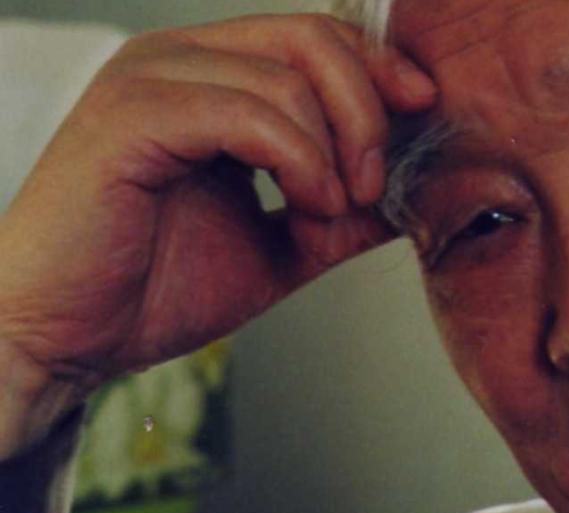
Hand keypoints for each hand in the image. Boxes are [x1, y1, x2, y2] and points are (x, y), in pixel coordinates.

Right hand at [0, 14, 435, 452]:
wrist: (65, 339)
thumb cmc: (154, 288)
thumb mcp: (280, 245)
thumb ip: (343, 213)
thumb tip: (412, 193)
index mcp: (211, 79)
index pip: (315, 37)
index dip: (381, 69)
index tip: (424, 112)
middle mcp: (180, 63)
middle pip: (312, 39)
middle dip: (369, 112)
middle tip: (375, 184)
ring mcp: (151, 82)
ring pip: (288, 76)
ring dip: (336, 150)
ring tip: (331, 212)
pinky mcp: (132, 117)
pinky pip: (248, 112)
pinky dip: (298, 160)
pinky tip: (306, 204)